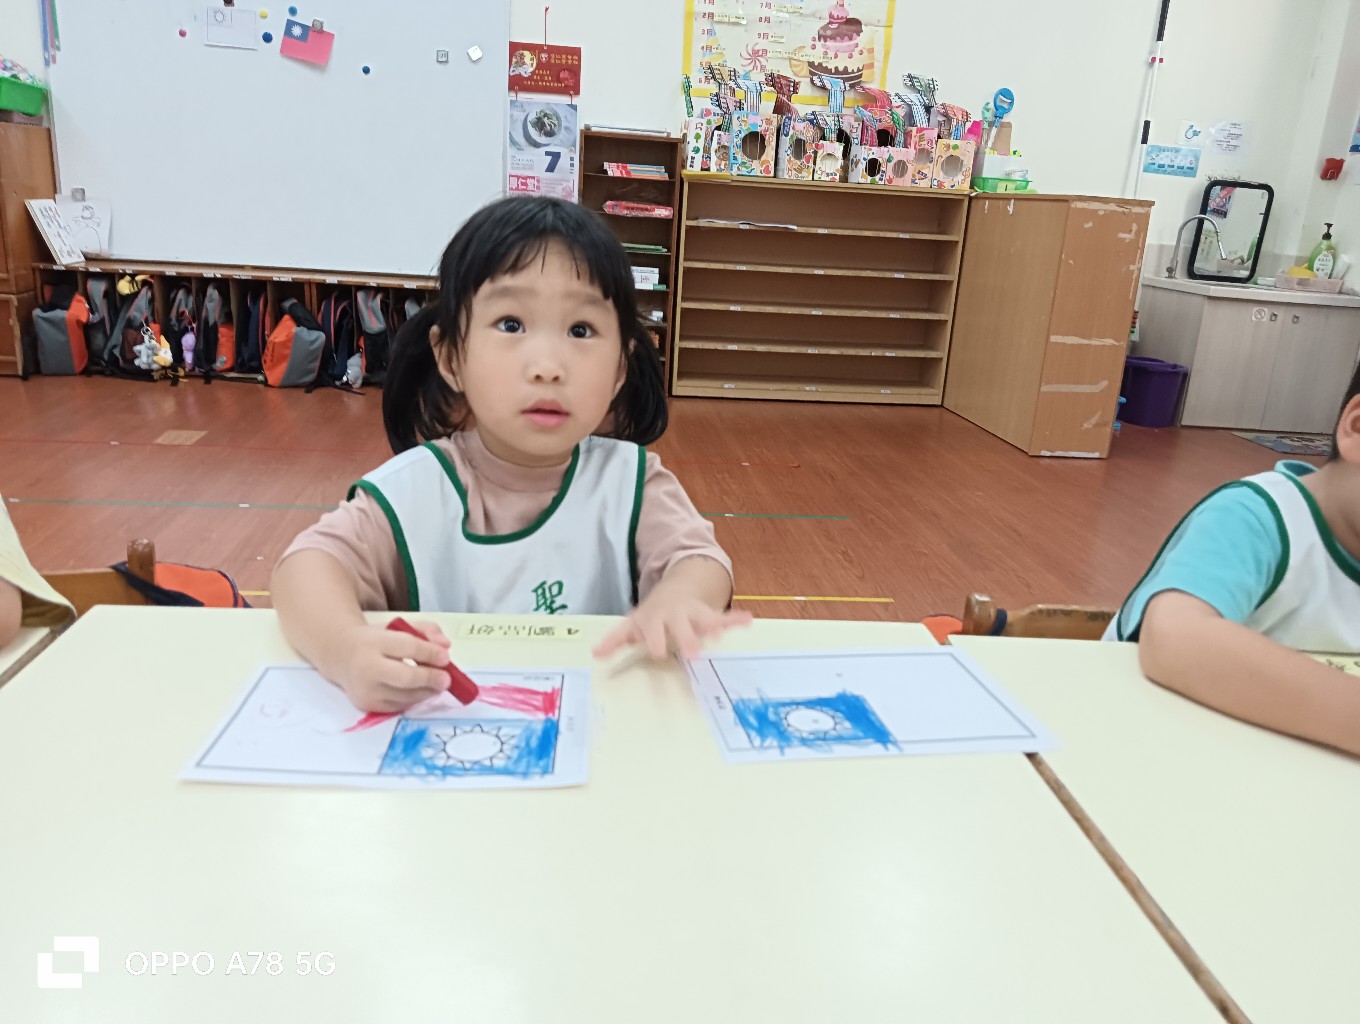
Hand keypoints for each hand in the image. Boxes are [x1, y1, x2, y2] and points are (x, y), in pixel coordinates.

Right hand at [329, 619, 453, 712]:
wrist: (341, 656)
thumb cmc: (376, 640)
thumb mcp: (398, 626)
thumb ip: (426, 630)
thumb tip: (446, 646)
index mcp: (374, 642)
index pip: (407, 647)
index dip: (430, 653)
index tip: (446, 658)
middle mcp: (367, 667)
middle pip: (406, 677)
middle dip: (430, 679)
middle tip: (447, 679)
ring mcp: (366, 690)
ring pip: (405, 696)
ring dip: (427, 691)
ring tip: (438, 684)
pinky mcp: (367, 705)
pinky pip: (399, 706)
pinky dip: (414, 699)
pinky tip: (421, 691)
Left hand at [594, 597, 751, 660]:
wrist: (673, 593)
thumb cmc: (651, 617)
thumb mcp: (632, 625)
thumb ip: (615, 640)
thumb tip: (596, 653)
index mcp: (655, 618)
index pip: (654, 629)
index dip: (654, 638)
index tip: (656, 651)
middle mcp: (676, 615)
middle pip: (681, 625)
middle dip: (687, 638)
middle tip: (693, 654)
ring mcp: (694, 614)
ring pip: (705, 619)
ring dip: (715, 625)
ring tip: (724, 632)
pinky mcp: (710, 616)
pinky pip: (724, 617)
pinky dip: (736, 618)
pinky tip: (748, 620)